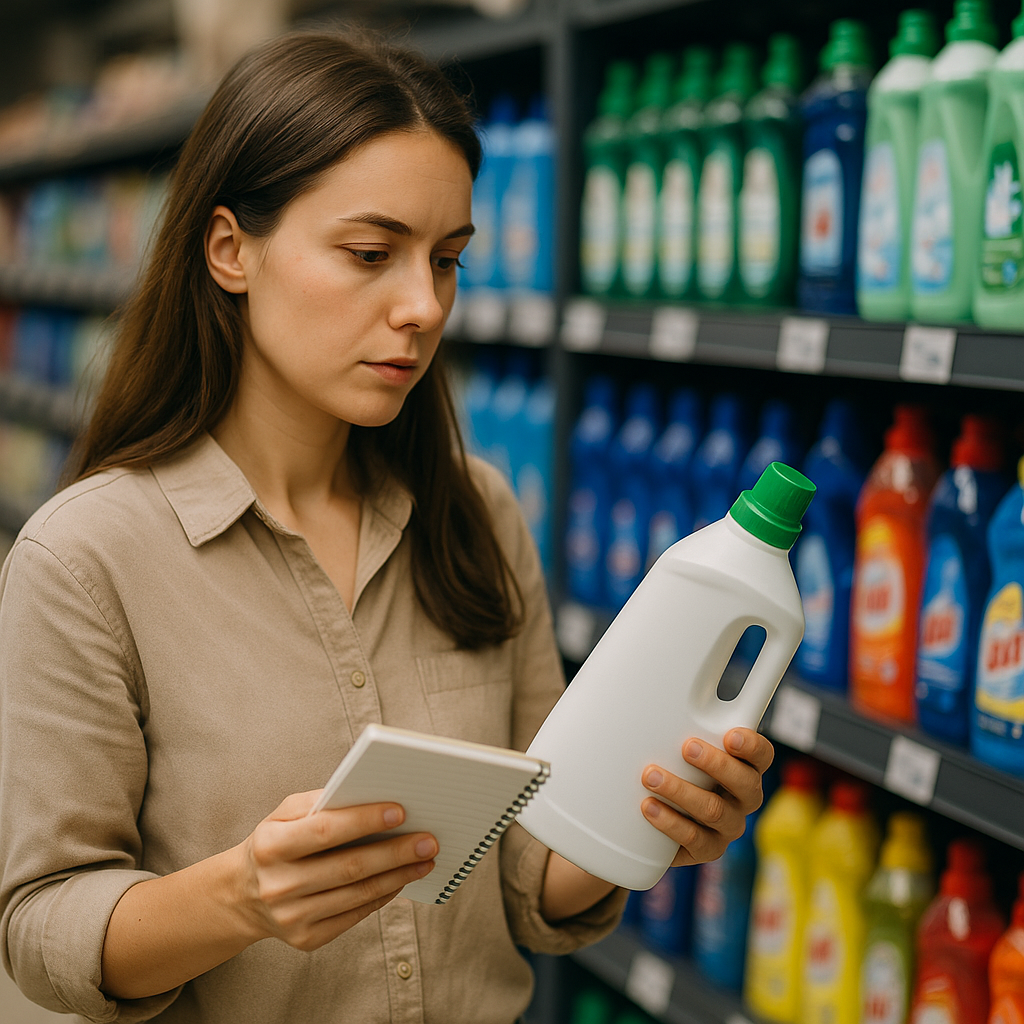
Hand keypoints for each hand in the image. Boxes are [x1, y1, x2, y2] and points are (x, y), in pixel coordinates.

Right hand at [236, 791, 437, 950]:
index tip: (401, 811)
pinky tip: (402, 879)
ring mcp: (292, 917)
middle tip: (429, 840)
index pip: (324, 831)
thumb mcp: (283, 813)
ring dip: (398, 876)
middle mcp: (279, 884)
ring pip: (357, 894)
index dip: (364, 821)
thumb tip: (369, 796)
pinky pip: (355, 916)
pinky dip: (383, 896)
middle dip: (395, 852)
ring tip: (425, 860)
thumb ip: (321, 801)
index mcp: (271, 845)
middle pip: (349, 867)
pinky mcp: (307, 939)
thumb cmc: (275, 842)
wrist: (243, 895)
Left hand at [640, 728, 773, 867]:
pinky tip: (649, 807)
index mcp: (745, 768)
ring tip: (651, 777)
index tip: (730, 735)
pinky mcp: (707, 849)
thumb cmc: (672, 769)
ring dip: (681, 790)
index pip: (762, 755)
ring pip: (714, 810)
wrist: (652, 823)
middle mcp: (743, 798)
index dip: (752, 746)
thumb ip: (682, 726)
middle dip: (715, 763)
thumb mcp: (680, 746)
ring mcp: (728, 826)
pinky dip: (669, 821)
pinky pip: (693, 838)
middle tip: (687, 747)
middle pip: (745, 782)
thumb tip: (652, 691)